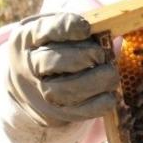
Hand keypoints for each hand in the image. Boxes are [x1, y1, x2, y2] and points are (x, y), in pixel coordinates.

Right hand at [6, 12, 119, 126]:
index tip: (86, 28)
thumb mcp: (58, 31)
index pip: (46, 30)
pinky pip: (82, 111)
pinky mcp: (55, 114)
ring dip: (97, 80)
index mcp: (26, 38)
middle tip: (101, 54)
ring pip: (67, 91)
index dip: (68, 28)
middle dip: (85, 56)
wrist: (27, 83)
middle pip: (53, 62)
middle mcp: (27, 67)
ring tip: (111, 73)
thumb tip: (116, 41)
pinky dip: (102, 102)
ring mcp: (39, 93)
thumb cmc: (51, 47)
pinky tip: (110, 92)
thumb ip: (84, 30)